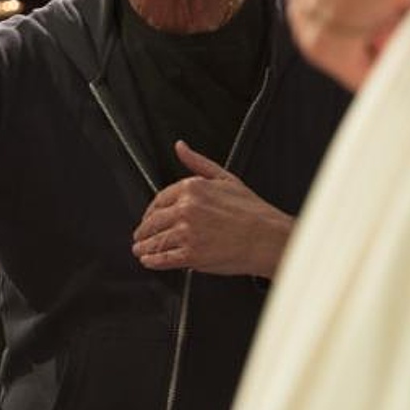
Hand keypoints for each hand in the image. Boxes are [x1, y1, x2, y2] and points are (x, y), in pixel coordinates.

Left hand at [132, 141, 293, 277]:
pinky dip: (153, 261)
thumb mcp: (225, 178)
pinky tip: (150, 261)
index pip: (159, 200)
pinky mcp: (191, 255)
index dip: (150, 211)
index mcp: (192, 188)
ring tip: (140, 250)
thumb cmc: (252, 211)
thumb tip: (181, 147)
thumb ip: (197, 162)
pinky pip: (164, 259)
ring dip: (144, 247)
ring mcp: (187, 233)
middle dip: (144, 231)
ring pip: (156, 240)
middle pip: (153, 221)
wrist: (268, 238)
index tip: (149, 218)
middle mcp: (186, 209)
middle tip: (140, 236)